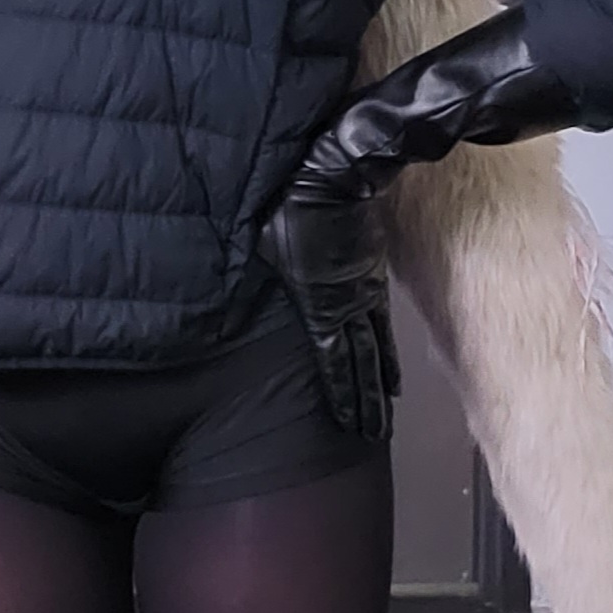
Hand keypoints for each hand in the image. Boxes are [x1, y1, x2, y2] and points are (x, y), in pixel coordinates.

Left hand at [259, 184, 399, 443]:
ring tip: (386, 413)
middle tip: (373, 436)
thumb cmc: (289, 210)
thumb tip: (220, 324)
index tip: (351, 426)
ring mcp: (365, 293)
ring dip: (381, 384)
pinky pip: (384, 325)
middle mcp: (348, 307)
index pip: (334, 362)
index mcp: (319, 306)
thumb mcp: (257, 252)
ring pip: (377, 349)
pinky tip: (392, 372)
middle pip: (362, 365)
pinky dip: (389, 352)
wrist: (333, 176)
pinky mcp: (374, 277)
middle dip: (367, 403)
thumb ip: (245, 292)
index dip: (343, 396)